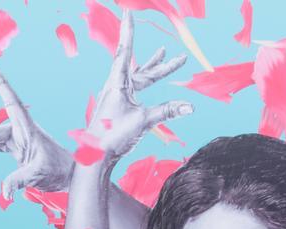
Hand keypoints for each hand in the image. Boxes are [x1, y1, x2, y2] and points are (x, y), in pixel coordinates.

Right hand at [0, 62, 74, 199]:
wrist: (68, 175)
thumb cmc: (59, 170)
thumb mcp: (39, 175)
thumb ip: (20, 180)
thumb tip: (4, 193)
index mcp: (27, 127)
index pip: (11, 101)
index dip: (0, 82)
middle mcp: (19, 129)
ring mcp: (15, 138)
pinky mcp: (14, 147)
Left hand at [88, 12, 191, 160]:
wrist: (94, 157)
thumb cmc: (112, 137)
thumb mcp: (143, 121)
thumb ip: (167, 111)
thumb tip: (191, 106)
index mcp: (118, 84)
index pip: (125, 51)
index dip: (128, 31)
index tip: (128, 13)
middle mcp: (116, 87)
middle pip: (140, 68)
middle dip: (159, 62)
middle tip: (174, 51)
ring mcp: (117, 98)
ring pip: (139, 78)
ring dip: (154, 69)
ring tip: (165, 54)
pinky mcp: (119, 108)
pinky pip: (136, 91)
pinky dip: (147, 85)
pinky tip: (154, 85)